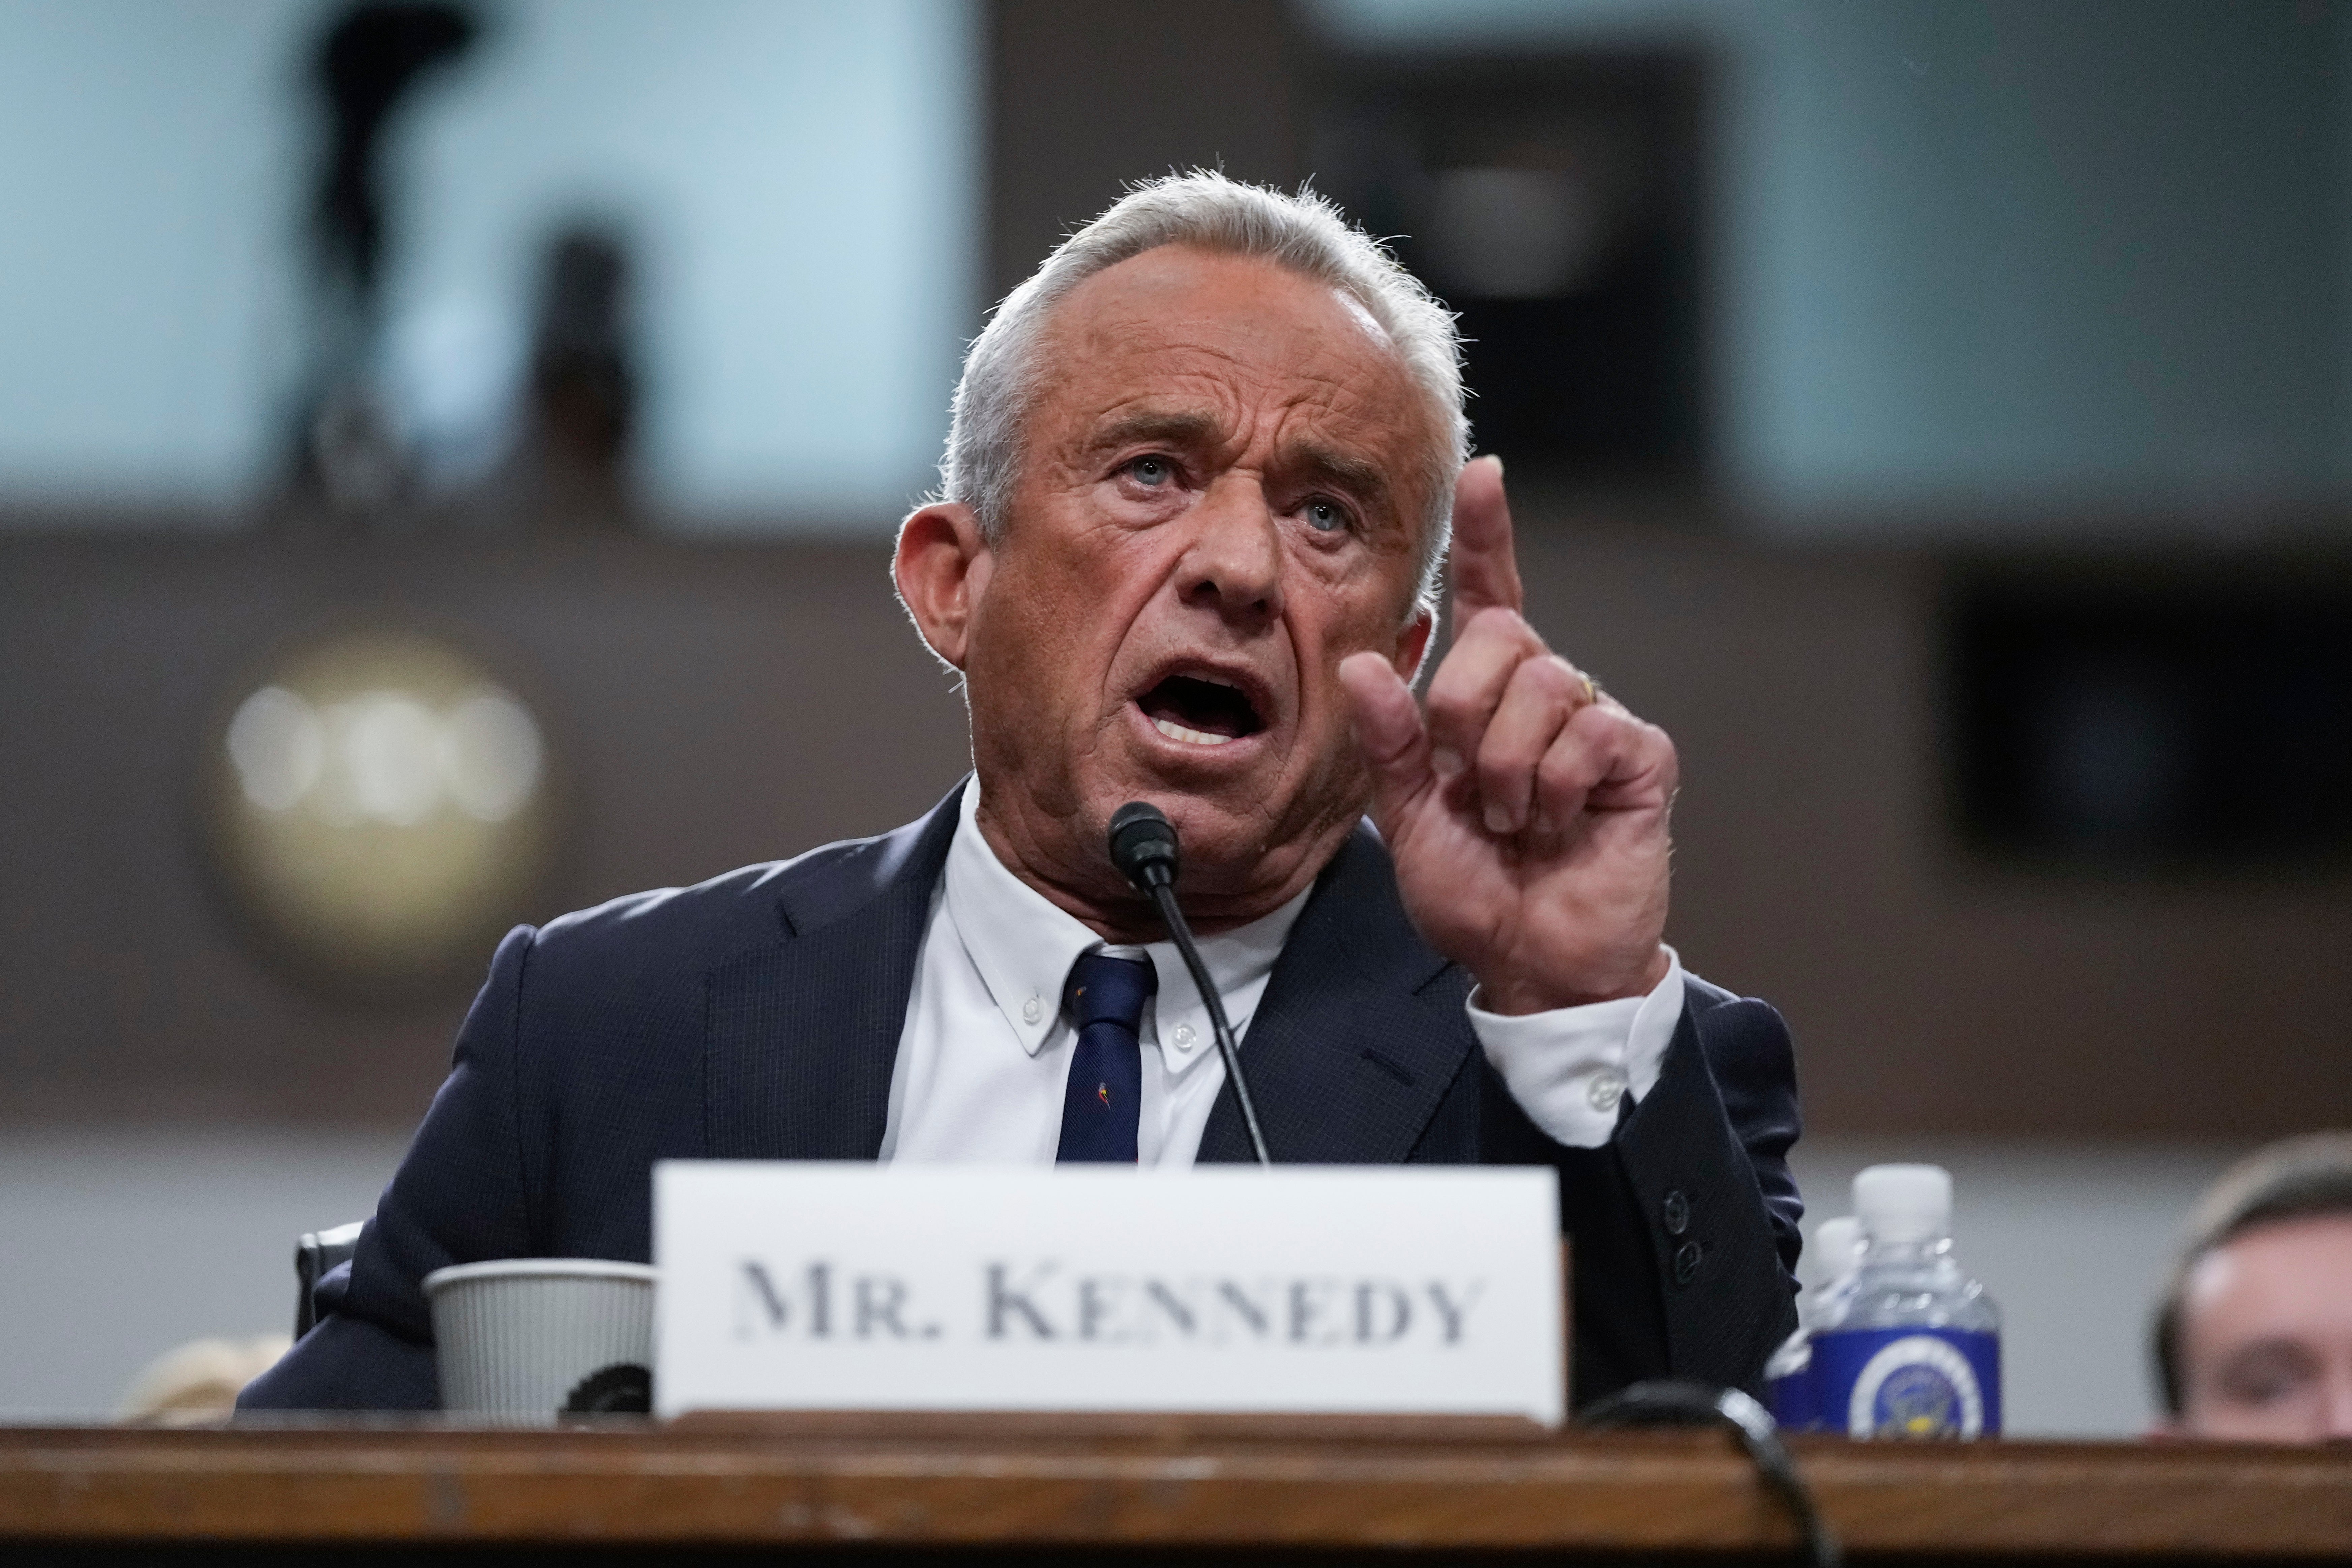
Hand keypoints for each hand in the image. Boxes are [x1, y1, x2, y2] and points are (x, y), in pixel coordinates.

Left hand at [1339, 457, 1674, 1014]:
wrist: (1534, 961)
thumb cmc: (1476, 890)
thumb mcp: (1406, 819)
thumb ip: (1387, 742)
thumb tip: (1364, 662)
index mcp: (1485, 698)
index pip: (1490, 597)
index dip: (1489, 534)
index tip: (1485, 473)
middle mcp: (1544, 692)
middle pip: (1498, 641)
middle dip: (1463, 720)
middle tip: (1472, 794)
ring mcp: (1594, 719)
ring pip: (1540, 687)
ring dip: (1507, 771)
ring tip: (1515, 820)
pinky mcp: (1638, 754)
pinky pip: (1586, 733)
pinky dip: (1553, 790)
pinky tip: (1558, 826)